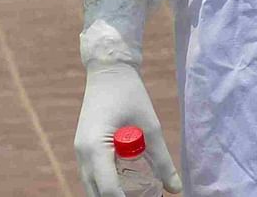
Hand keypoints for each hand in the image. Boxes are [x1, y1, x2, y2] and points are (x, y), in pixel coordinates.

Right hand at [74, 0, 180, 196]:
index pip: (107, 189)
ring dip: (113, 191)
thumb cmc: (131, 95)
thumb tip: (176, 188)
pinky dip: (109, 181)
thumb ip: (162, 160)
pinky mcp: (84, 148)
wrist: (109, 72)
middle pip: (96, 192)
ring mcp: (79, 152)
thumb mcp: (151, 127)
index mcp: (95, 148)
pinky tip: (128, 182)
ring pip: (92, 185)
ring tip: (139, 192)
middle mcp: (81, 154)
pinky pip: (94, 174)